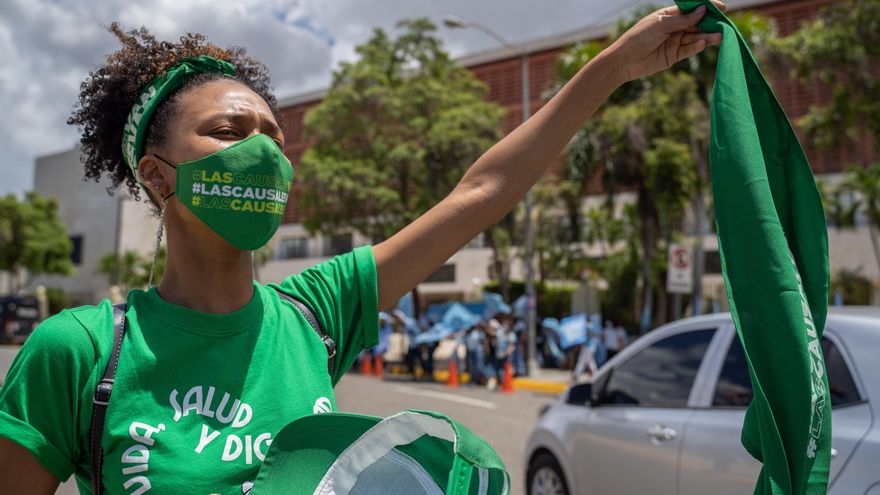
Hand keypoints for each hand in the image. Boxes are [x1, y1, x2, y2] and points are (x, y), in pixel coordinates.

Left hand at [608, 1, 725, 82]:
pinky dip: (697, 47)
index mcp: (669, 15)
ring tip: (720, 36)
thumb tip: (703, 10)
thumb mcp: (661, 25)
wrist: (624, 60)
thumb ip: (683, 20)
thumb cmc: (639, 38)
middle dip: (710, 24)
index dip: (706, 7)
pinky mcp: (674, 56)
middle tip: (724, 25)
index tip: (721, 8)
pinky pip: (689, 50)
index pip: (691, 9)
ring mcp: (674, 41)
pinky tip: (704, 44)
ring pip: (695, 37)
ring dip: (707, 36)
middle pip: (696, 24)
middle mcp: (673, 27)